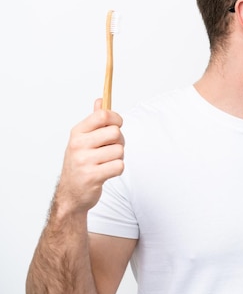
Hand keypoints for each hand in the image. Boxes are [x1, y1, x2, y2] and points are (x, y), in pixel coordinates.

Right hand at [54, 99, 124, 215]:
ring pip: (119, 150)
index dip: (116, 119)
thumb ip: (94, 120)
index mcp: (77, 133)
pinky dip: (117, 169)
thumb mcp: (83, 140)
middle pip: (116, 133)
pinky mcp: (92, 177)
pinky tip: (106, 172)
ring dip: (118, 157)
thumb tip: (101, 100)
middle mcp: (78, 145)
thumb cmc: (81, 163)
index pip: (102, 115)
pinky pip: (119, 166)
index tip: (117, 125)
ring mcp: (84, 161)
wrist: (71, 194)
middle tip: (110, 148)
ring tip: (106, 162)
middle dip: (119, 141)